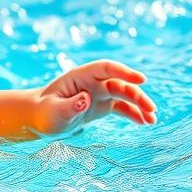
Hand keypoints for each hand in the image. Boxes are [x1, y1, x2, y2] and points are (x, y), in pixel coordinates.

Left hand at [35, 60, 156, 133]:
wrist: (39, 118)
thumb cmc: (43, 113)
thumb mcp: (53, 111)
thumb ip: (69, 106)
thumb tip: (86, 100)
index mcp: (80, 76)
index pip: (105, 68)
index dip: (124, 72)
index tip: (141, 80)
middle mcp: (92, 82)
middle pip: (119, 84)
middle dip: (136, 95)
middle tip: (151, 109)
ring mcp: (98, 94)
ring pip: (124, 96)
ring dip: (139, 105)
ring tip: (153, 119)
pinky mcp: (101, 106)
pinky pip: (121, 108)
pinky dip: (133, 114)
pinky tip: (145, 122)